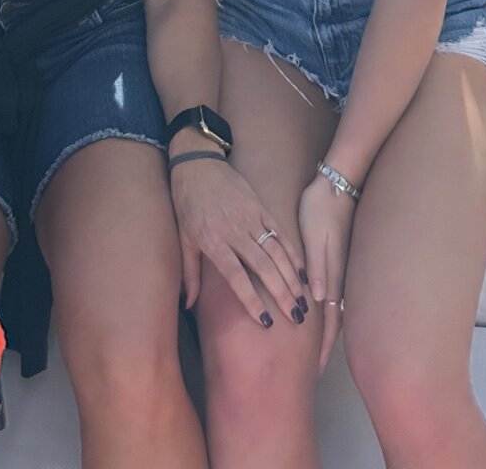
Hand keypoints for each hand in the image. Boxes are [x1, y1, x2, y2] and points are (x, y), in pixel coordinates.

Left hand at [168, 154, 305, 326]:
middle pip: (263, 267)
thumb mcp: (183, 237)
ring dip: (292, 278)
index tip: (266, 322)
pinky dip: (293, 254)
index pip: (236, 276)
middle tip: (296, 318)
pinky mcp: (260, 206)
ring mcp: (250, 217)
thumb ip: (189, 273)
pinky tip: (302, 273)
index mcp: (213, 240)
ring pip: (276, 251)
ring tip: (303, 302)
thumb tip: (187, 304)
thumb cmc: (186, 202)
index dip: (252, 299)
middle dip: (282, 294)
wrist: (196, 162)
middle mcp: (234, 230)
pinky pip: (280, 233)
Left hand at [298, 171, 356, 371]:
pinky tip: (325, 314)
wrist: (338, 184)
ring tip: (320, 350)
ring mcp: (342, 268)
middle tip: (316, 369)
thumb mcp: (313, 236)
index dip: (322, 346)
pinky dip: (331, 310)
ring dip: (328, 330)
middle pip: (335, 320)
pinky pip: (336, 292)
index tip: (315, 370)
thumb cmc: (320, 208)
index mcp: (332, 274)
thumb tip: (318, 301)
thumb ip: (316, 268)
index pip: (329, 321)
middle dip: (326, 345)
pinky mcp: (340, 258)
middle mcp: (340, 276)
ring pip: (336, 308)